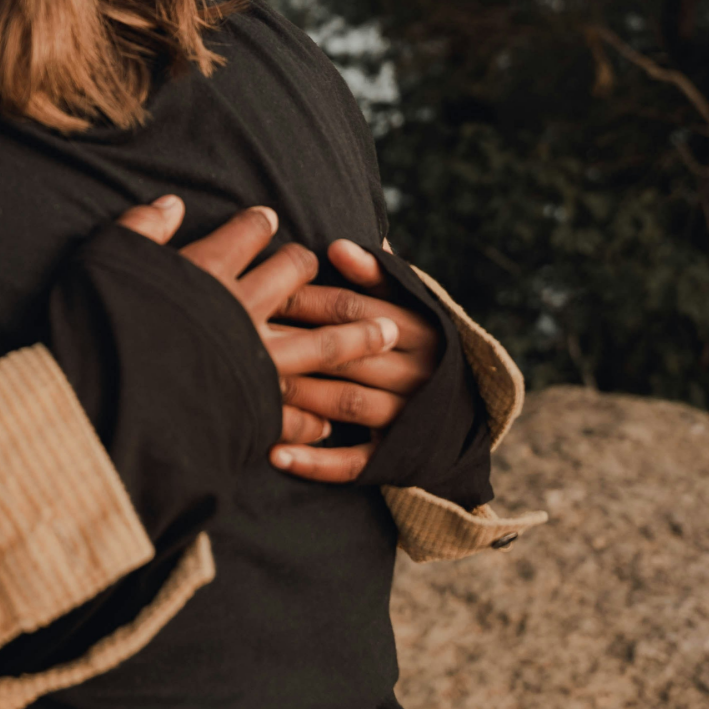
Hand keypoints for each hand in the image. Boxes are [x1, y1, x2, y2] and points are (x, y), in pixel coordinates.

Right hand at [114, 198, 401, 475]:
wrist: (108, 399)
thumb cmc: (99, 323)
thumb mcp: (110, 258)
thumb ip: (144, 229)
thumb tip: (172, 204)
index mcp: (209, 271)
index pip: (246, 235)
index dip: (258, 225)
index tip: (267, 220)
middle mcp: (242, 310)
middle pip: (292, 277)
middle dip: (309, 267)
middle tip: (319, 265)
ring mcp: (255, 362)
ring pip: (319, 342)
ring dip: (354, 336)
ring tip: (386, 330)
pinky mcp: (254, 412)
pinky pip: (295, 413)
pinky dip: (312, 418)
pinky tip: (328, 422)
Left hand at [268, 238, 441, 482]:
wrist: (463, 407)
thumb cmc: (413, 338)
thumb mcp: (406, 301)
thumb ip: (375, 274)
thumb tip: (337, 246)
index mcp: (420, 328)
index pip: (357, 309)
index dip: (310, 298)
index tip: (267, 291)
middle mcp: (418, 373)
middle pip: (348, 353)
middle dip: (296, 343)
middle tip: (246, 336)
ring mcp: (408, 417)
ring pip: (348, 403)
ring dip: (301, 395)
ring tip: (256, 385)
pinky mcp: (395, 456)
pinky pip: (354, 463)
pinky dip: (315, 462)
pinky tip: (275, 454)